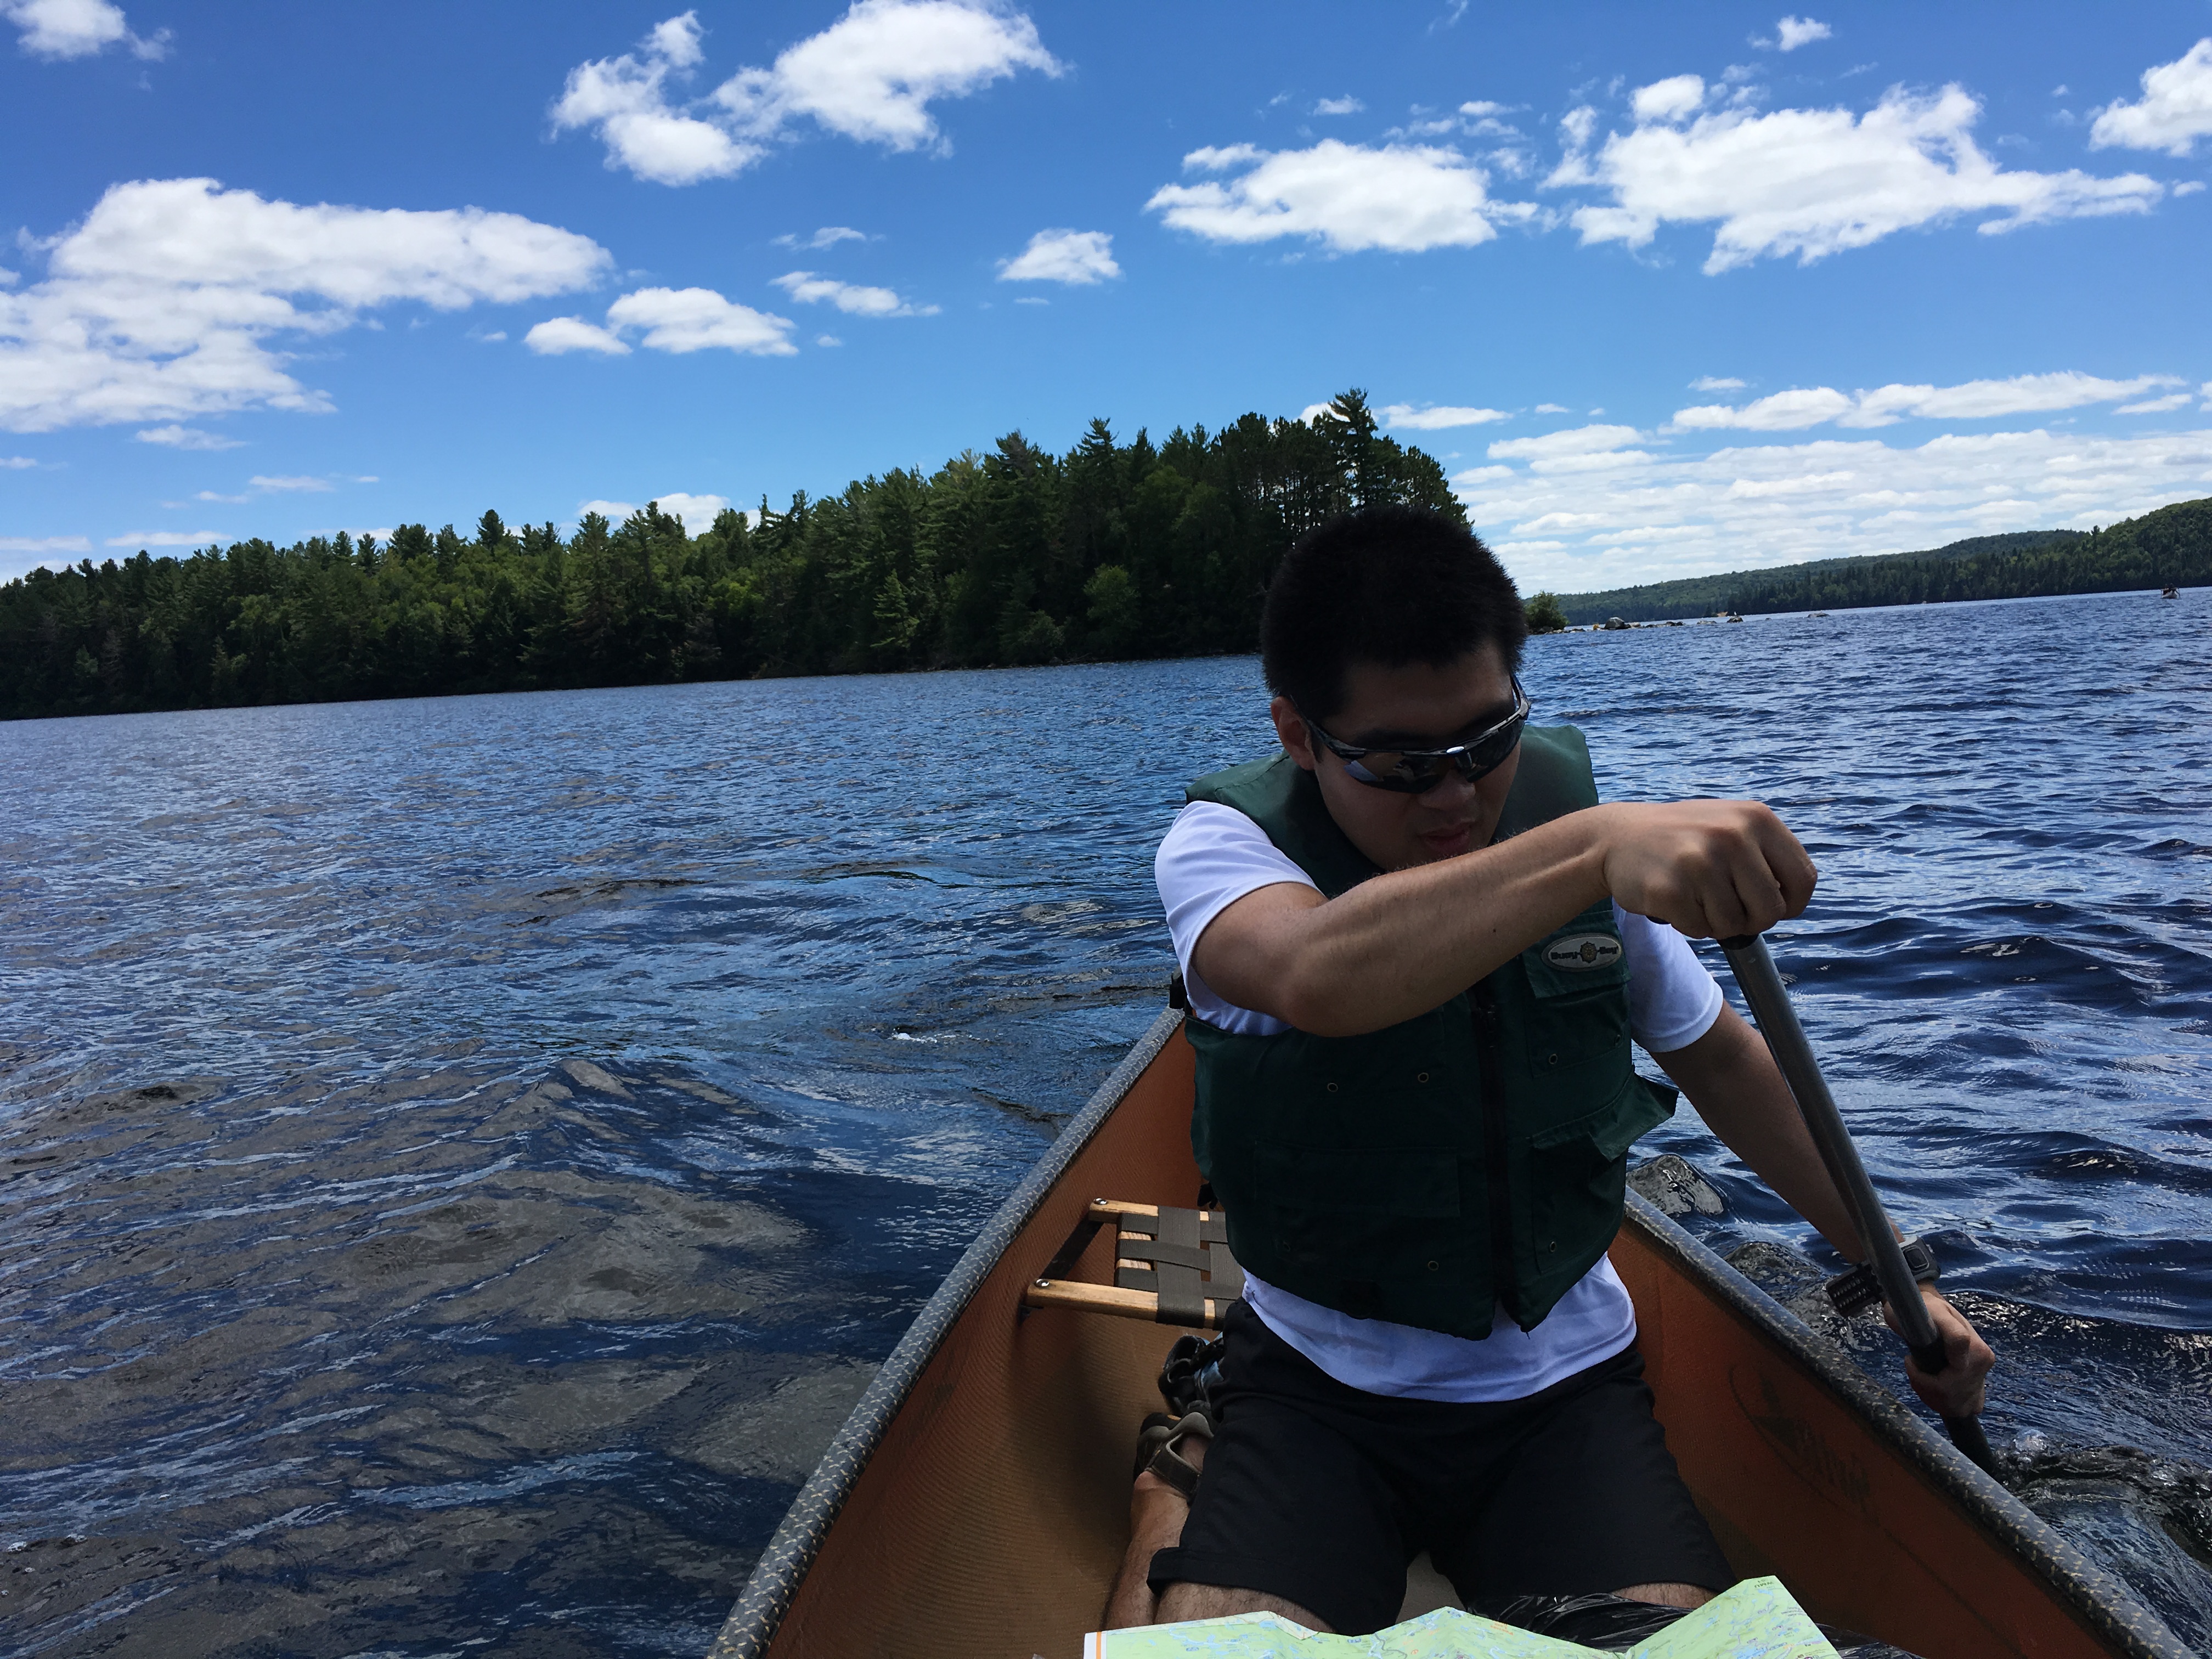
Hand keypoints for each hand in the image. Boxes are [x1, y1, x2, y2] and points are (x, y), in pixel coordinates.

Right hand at [1596, 800, 1816, 939]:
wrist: (1617, 836)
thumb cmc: (1683, 838)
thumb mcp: (1731, 826)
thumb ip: (1765, 856)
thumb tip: (1790, 902)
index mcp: (1756, 818)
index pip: (1803, 879)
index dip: (1790, 904)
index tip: (1770, 906)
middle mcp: (1731, 836)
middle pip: (1771, 910)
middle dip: (1751, 919)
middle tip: (1728, 908)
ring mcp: (1699, 862)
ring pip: (1734, 925)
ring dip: (1716, 922)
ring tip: (1695, 896)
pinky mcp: (1670, 889)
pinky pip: (1699, 930)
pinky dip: (1689, 924)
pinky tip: (1675, 900)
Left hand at [1886, 1287, 1994, 1418]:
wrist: (1932, 1309)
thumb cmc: (1924, 1308)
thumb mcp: (1929, 1311)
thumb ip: (1946, 1327)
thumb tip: (1961, 1342)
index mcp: (1975, 1348)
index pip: (1949, 1380)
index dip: (1923, 1377)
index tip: (1909, 1361)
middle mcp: (1983, 1363)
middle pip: (1950, 1394)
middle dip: (1925, 1387)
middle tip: (1914, 1369)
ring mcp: (1982, 1376)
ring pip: (1956, 1406)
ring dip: (1932, 1396)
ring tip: (1922, 1377)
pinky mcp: (1979, 1386)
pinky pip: (1965, 1408)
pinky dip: (1946, 1403)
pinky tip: (1936, 1388)